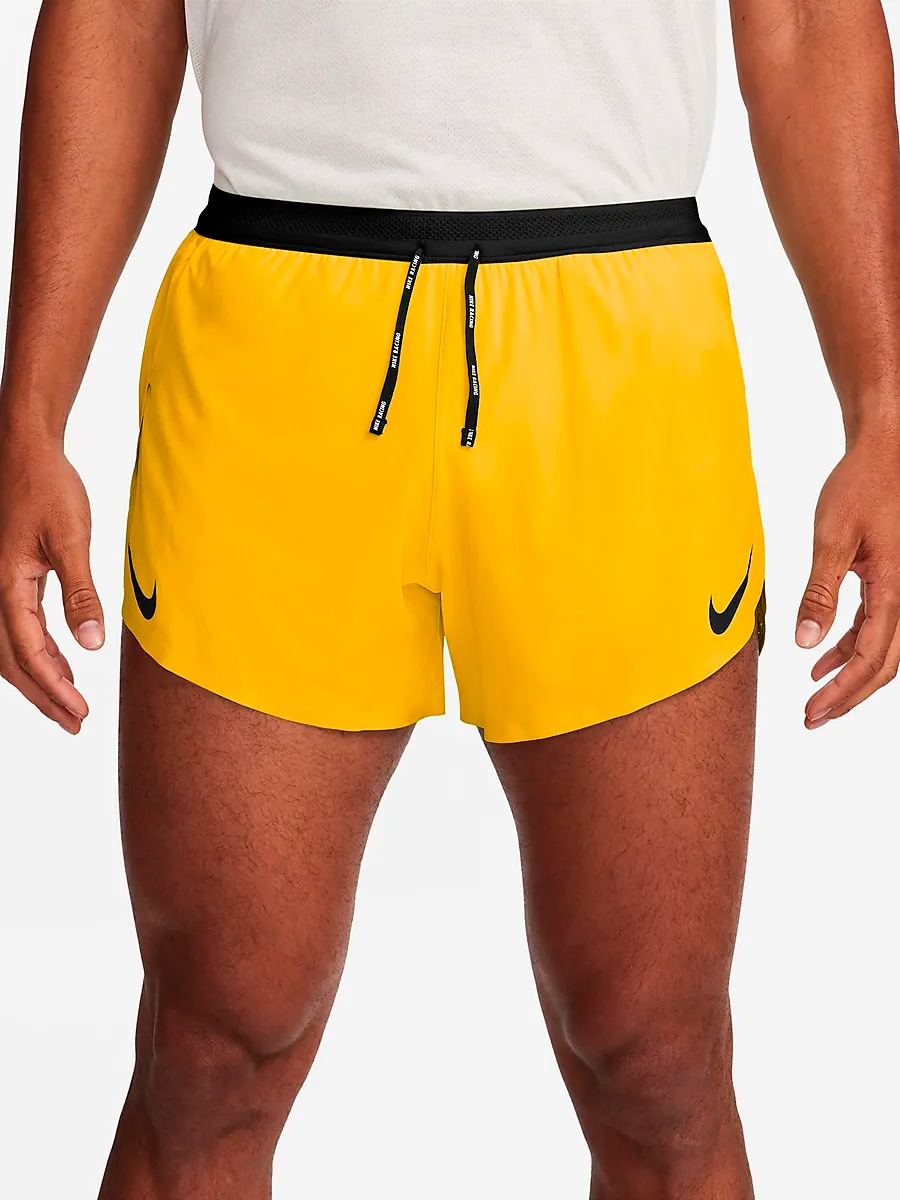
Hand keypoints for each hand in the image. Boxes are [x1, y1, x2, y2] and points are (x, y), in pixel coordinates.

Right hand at [0, 431, 104, 733]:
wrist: (27, 450)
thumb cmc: (48, 487)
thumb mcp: (72, 539)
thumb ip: (81, 593)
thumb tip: (90, 644)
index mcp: (7, 584)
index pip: (30, 651)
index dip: (54, 686)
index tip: (79, 712)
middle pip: (14, 659)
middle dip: (44, 694)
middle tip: (74, 723)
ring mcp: (1, 584)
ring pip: (13, 646)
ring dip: (39, 678)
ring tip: (67, 704)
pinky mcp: (12, 576)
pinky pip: (19, 626)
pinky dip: (38, 651)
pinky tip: (60, 661)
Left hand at [796, 436, 899, 728]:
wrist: (885, 452)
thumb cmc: (860, 486)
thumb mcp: (831, 539)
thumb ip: (820, 593)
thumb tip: (805, 643)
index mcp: (895, 587)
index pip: (872, 656)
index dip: (843, 690)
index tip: (813, 710)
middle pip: (884, 664)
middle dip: (848, 695)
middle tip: (813, 719)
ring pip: (884, 649)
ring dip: (850, 676)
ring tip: (815, 699)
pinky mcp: (892, 580)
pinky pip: (878, 627)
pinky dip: (851, 648)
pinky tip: (822, 662)